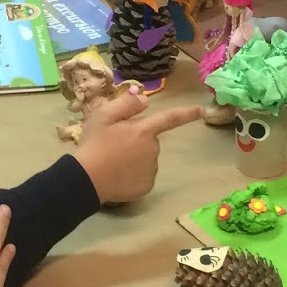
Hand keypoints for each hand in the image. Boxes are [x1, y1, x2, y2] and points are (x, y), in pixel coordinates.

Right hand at [73, 89, 200, 203]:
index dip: (186, 113)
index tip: (201, 110)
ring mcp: (151, 169)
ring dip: (134, 158)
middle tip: (113, 145)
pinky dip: (133, 175)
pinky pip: (143, 176)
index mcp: (144, 130)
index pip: (170, 118)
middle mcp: (152, 149)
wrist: (85, 179)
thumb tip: (145, 100)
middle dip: (136, 140)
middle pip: (149, 140)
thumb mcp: (103, 116)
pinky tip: (117, 175)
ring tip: (113, 161)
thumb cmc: (93, 144)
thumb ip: (126, 104)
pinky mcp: (146, 186)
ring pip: (146, 159)